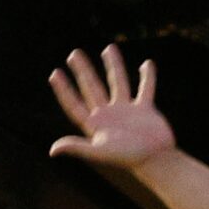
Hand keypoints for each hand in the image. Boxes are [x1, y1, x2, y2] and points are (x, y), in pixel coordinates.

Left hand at [48, 45, 175, 172]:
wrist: (155, 160)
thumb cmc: (127, 157)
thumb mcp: (99, 151)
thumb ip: (77, 147)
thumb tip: (52, 150)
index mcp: (95, 123)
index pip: (74, 103)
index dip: (63, 90)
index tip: (54, 73)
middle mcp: (108, 114)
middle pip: (91, 87)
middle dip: (82, 71)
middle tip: (73, 53)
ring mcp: (126, 110)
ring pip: (117, 82)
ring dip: (113, 66)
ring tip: (108, 48)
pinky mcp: (145, 109)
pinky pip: (145, 88)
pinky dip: (147, 77)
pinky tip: (146, 64)